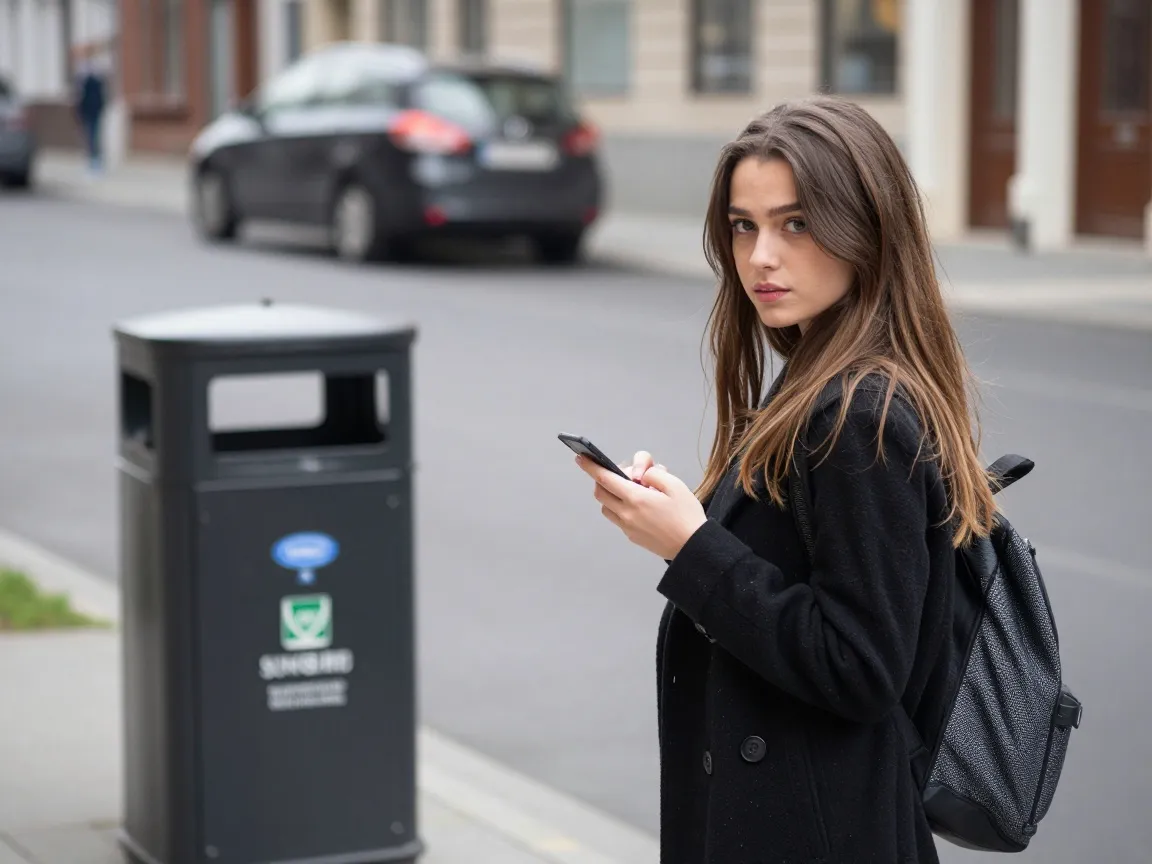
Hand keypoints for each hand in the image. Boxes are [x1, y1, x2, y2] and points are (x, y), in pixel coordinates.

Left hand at [576, 450, 707, 560]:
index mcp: (636, 499)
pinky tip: (642, 506)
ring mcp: (628, 527)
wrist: (693, 547)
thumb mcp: (675, 485)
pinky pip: (618, 519)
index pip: (605, 478)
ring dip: (612, 496)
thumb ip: (654, 474)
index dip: (591, 467)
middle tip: (623, 475)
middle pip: (601, 493)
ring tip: (635, 491)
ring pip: (607, 507)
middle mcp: (627, 514)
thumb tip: (640, 476)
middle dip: (604, 480)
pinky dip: (622, 508)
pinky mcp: (632, 537)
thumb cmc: (687, 516)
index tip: (581, 458)